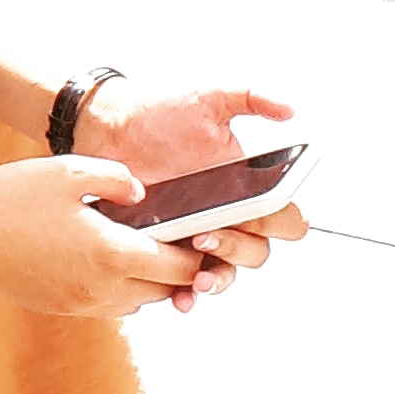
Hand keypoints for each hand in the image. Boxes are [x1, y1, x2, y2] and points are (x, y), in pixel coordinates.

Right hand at [0, 155, 205, 322]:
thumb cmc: (9, 195)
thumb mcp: (68, 171)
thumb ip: (118, 179)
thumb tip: (144, 196)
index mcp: (110, 254)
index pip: (179, 266)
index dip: (198, 253)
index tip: (205, 235)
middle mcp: (100, 289)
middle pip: (164, 291)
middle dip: (177, 270)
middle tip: (180, 242)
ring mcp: (77, 305)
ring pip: (136, 303)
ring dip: (147, 281)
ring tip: (141, 249)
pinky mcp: (57, 309)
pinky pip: (105, 306)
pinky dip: (116, 288)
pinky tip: (101, 259)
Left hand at [78, 79, 308, 313]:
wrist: (105, 124)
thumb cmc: (159, 110)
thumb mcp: (207, 97)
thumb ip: (250, 97)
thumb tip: (289, 109)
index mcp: (246, 186)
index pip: (286, 216)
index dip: (282, 223)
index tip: (256, 216)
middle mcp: (227, 214)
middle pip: (257, 251)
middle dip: (239, 250)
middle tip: (206, 236)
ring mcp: (197, 233)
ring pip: (226, 271)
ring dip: (218, 279)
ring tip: (198, 278)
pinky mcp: (166, 246)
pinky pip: (184, 280)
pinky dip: (186, 294)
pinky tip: (180, 297)